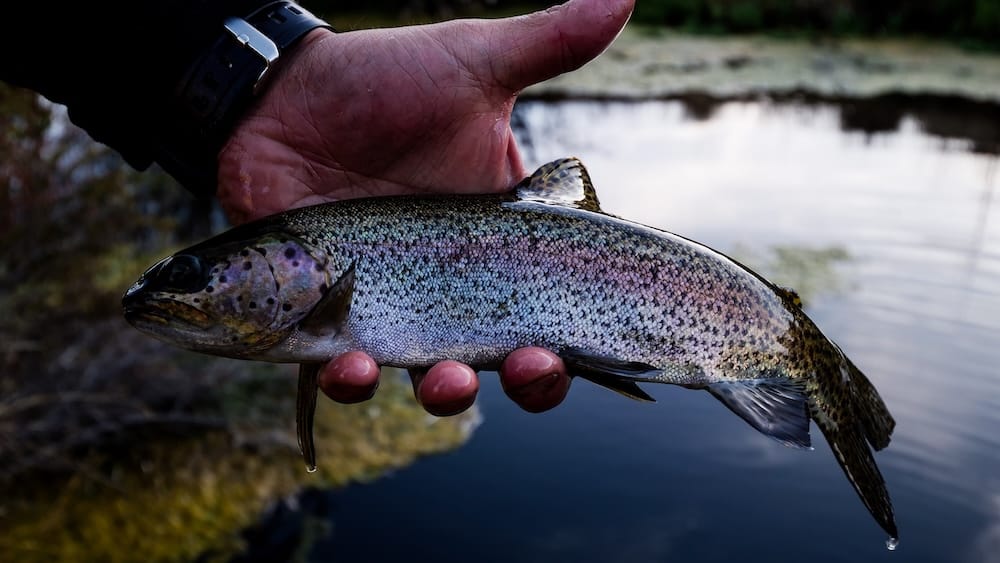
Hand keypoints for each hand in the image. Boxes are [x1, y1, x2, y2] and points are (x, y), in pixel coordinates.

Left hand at [216, 0, 633, 413]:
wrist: (283, 92)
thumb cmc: (383, 80)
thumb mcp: (472, 63)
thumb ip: (548, 44)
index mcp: (498, 238)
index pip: (551, 303)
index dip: (574, 342)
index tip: (580, 348)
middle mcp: (452, 283)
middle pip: (505, 357)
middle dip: (526, 380)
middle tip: (529, 367)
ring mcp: (392, 303)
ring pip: (430, 374)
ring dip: (446, 392)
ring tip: (447, 381)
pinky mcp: (332, 311)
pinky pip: (345, 362)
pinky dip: (350, 375)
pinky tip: (352, 365)